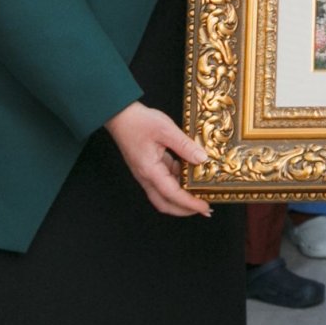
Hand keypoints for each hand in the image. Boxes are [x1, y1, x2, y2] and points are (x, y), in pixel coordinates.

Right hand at [104, 102, 211, 216]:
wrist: (120, 115)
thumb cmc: (139, 121)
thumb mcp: (166, 130)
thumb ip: (185, 146)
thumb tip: (202, 159)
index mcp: (150, 171)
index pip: (172, 195)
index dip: (189, 204)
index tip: (205, 207)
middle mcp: (147, 176)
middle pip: (165, 202)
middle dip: (184, 209)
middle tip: (204, 208)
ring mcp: (147, 172)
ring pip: (165, 192)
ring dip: (182, 195)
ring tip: (200, 192)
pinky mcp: (149, 165)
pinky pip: (165, 178)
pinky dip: (178, 180)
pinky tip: (190, 173)